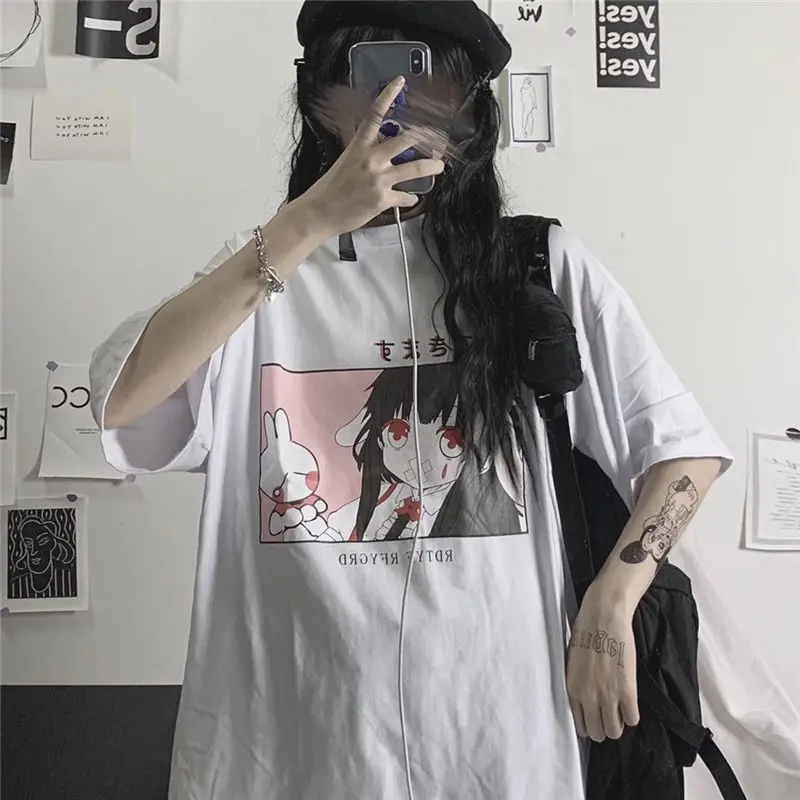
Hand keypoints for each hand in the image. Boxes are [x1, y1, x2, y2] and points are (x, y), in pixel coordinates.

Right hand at [299, 76, 445, 237]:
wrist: (319, 212)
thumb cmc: (330, 189)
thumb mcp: (347, 162)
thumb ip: (366, 154)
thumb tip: (384, 154)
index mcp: (359, 146)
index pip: (375, 115)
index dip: (388, 96)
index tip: (399, 82)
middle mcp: (371, 159)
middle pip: (406, 139)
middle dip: (426, 136)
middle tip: (437, 136)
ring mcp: (378, 179)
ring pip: (415, 168)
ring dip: (432, 166)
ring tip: (438, 166)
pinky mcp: (382, 199)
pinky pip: (406, 197)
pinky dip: (411, 199)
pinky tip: (411, 199)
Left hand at [566, 591, 639, 741]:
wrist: (603, 617)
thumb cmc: (585, 633)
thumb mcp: (573, 663)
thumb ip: (578, 684)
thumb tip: (585, 698)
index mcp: (572, 689)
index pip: (581, 726)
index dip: (590, 724)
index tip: (596, 717)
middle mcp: (588, 698)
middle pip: (598, 733)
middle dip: (604, 726)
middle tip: (610, 714)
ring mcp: (608, 696)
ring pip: (615, 731)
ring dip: (618, 723)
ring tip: (620, 710)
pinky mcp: (627, 691)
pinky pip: (633, 719)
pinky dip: (632, 714)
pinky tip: (630, 702)